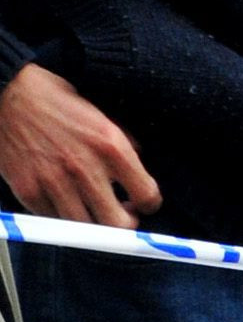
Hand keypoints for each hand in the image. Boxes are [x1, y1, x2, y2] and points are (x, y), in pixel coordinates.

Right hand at [0, 63, 159, 228]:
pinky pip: (52, 219)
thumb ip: (122, 144)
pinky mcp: (28, 190)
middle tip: (121, 215)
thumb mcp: (101, 116)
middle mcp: (85, 167)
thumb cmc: (55, 102)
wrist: (10, 94)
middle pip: (117, 223)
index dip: (149, 204)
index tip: (143, 204)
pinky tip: (64, 202)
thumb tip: (137, 167)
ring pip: (84, 228)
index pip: (147, 195)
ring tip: (93, 212)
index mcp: (111, 146)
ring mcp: (54, 181)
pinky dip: (60, 216)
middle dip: (124, 223)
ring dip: (92, 223)